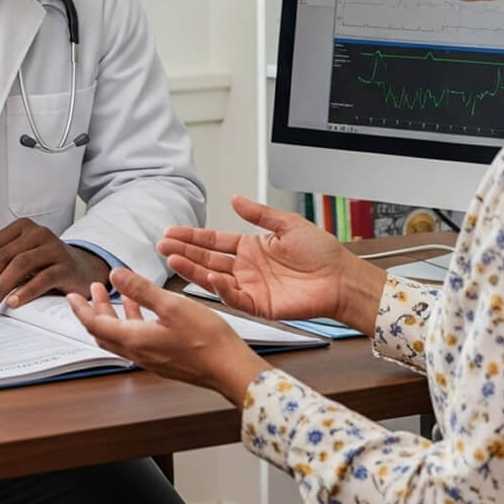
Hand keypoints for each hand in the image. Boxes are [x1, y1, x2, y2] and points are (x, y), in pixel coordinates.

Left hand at [0, 218, 108, 311]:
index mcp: (21, 228)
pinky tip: (14, 303)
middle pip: (2, 256)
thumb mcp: (21, 259)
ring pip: (20, 265)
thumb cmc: (45, 265)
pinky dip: (26, 291)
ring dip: (0, 287)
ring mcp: (53, 247)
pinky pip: (43, 278)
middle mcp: (37, 233)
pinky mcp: (66, 266)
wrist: (83, 269)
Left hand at [67, 268, 263, 406]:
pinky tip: (145, 309)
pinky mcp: (165, 360)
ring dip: (114, 315)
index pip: (96, 326)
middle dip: (95, 311)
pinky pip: (138, 340)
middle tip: (90, 292)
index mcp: (135, 340)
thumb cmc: (207, 341)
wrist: (230, 369)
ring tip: (115, 294)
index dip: (81, 310)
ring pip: (122, 336)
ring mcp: (152, 359)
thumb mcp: (172, 306)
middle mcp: (139, 353)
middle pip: (105, 333)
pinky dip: (133, 321)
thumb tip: (116, 275)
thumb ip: (141, 290)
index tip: (71, 297)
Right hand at [160, 194, 384, 334]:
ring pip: (214, 278)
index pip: (214, 241)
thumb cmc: (322, 252)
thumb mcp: (287, 224)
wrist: (341, 278)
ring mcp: (250, 286)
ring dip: (193, 269)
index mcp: (251, 247)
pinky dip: (220, 288)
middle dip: (184, 251)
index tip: (172, 232)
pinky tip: (208, 277)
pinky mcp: (259, 305)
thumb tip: (235, 198)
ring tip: (173, 259)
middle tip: (162, 245)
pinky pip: (234, 297)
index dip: (193, 236)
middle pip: (208, 259)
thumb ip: (258, 213)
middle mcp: (246, 267)